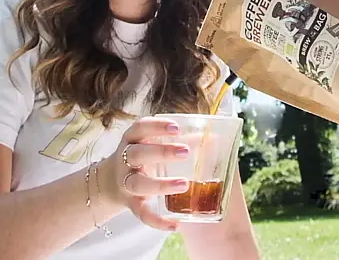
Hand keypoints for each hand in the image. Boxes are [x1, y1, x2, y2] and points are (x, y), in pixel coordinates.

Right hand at [98, 117, 191, 231]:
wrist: (109, 183)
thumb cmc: (143, 156)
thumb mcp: (153, 143)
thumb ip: (178, 140)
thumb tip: (215, 138)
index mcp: (133, 139)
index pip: (140, 128)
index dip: (157, 126)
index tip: (177, 128)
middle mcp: (125, 160)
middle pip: (138, 154)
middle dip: (161, 152)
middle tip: (186, 152)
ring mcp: (126, 182)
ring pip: (138, 184)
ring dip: (161, 184)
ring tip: (184, 184)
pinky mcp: (130, 203)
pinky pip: (141, 213)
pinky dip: (156, 221)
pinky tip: (174, 225)